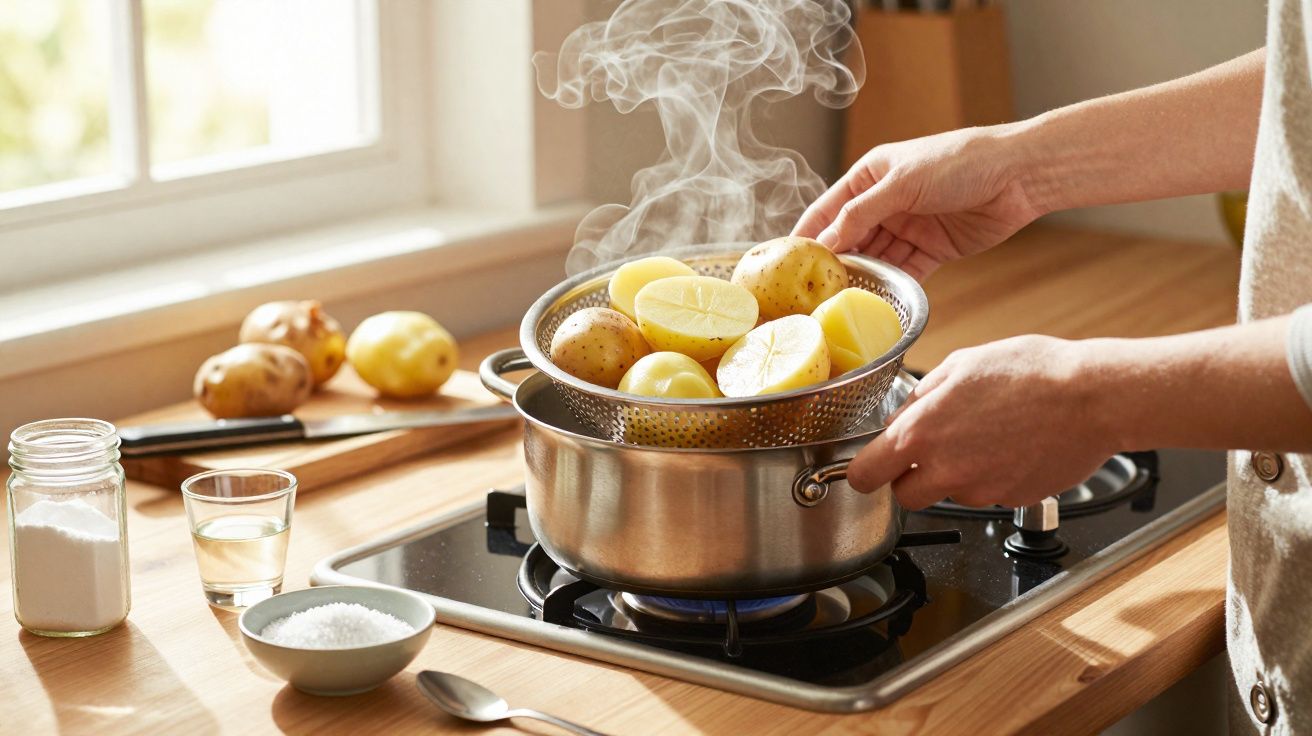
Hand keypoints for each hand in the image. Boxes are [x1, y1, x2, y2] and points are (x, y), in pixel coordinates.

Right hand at [792, 124, 1044, 279]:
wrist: (1019, 174)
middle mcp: (885, 203)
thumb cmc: (959, 162)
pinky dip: (894, 286)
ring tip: (844, 302)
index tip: (785, 265)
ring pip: (876, 260)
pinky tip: (881, 301)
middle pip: (849, 240)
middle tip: (813, 293)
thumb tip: (825, 243)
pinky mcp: (932, 249)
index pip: (826, 210)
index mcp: (870, 177)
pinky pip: (905, 272)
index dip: (806, 236)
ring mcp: (908, 227)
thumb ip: (860, 214)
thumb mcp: (901, 183)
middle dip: (834, 265)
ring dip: (864, 279)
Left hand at [846, 335, 1117, 509]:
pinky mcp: (1009, 500)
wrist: (1091, 398)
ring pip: (948, 493)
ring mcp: (978, 491)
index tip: (870, 466)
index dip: (864, 472)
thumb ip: (920, 398)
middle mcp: (944, 471)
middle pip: (903, 497)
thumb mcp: (960, 366)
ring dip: (955, 474)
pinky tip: (1009, 446)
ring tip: (986, 436)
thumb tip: (903, 416)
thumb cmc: (1031, 373)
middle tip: (931, 451)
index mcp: (920, 435)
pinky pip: (985, 493)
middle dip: (910, 478)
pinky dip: (990, 476)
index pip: (864, 476)